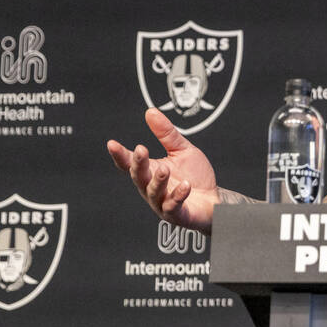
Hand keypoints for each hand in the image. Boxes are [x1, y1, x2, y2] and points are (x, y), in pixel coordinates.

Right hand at [106, 108, 219, 233]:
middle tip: (141, 150)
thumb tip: (150, 112)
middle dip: (138, 164)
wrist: (214, 201)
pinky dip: (177, 196)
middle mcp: (152, 188)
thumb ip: (166, 134)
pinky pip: (173, 206)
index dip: (120, 155)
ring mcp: (163, 203)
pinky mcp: (177, 214)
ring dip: (158, 181)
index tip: (112, 144)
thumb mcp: (182, 150)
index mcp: (151, 172)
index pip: (130, 164)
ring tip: (165, 170)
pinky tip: (185, 186)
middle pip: (139, 177)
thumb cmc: (196, 177)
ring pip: (154, 193)